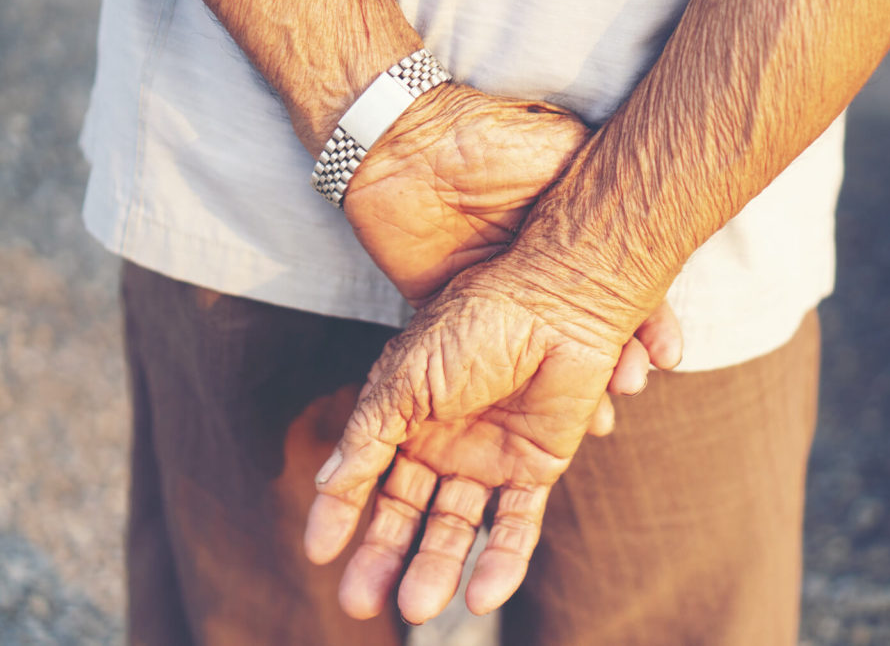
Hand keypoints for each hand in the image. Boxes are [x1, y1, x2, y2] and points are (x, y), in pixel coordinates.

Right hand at [304, 258, 646, 623]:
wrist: (552, 302)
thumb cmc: (472, 323)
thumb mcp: (402, 378)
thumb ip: (367, 433)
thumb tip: (327, 486)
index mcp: (407, 417)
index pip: (367, 477)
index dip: (340, 514)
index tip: (318, 552)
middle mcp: (445, 443)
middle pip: (409, 514)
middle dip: (385, 558)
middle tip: (361, 603)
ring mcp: (491, 457)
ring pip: (459, 528)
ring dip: (438, 568)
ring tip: (418, 608)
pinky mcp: (536, 467)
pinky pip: (517, 525)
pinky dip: (502, 562)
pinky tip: (482, 596)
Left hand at [344, 83, 681, 396]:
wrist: (405, 142)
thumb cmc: (490, 138)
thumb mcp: (566, 153)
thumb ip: (604, 189)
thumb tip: (662, 223)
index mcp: (563, 237)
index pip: (614, 288)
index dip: (644, 321)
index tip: (665, 354)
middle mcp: (530, 271)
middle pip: (578, 329)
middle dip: (610, 363)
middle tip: (631, 386)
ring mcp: (487, 295)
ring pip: (534, 355)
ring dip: (568, 387)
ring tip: (597, 414)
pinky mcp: (441, 308)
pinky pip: (474, 361)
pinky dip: (501, 391)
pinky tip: (530, 414)